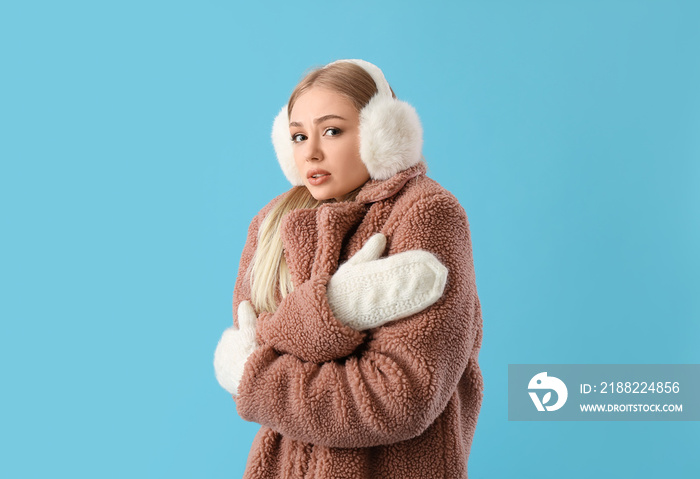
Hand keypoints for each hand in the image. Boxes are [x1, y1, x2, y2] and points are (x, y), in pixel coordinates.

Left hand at [214, 300, 258, 395]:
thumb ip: (246, 316)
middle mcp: (219, 351)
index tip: (255, 341)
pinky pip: (229, 374)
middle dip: (240, 349)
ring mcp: (219, 366)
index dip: (247, 337)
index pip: (236, 333)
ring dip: (237, 361)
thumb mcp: (251, 329)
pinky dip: (236, 373)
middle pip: (232, 347)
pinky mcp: (222, 379)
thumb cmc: (252, 350)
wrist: (250, 376)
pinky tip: (246, 374)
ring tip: (251, 364)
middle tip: (254, 352)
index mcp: (226, 337)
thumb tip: (244, 303)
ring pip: (230, 360)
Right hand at [326, 233, 447, 330]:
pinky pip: (403, 308)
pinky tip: (430, 298)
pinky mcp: (382, 315)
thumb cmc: (340, 289)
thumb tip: (381, 236)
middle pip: (405, 281)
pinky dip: (418, 302)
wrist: (329, 316)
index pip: (394, 266)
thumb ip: (367, 253)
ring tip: (441, 281)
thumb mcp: (350, 267)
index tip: (427, 256)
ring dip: (425, 289)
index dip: (412, 262)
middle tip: (442, 268)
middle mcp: (375, 290)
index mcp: (367, 275)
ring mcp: (379, 304)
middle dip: (424, 275)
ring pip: (407, 295)